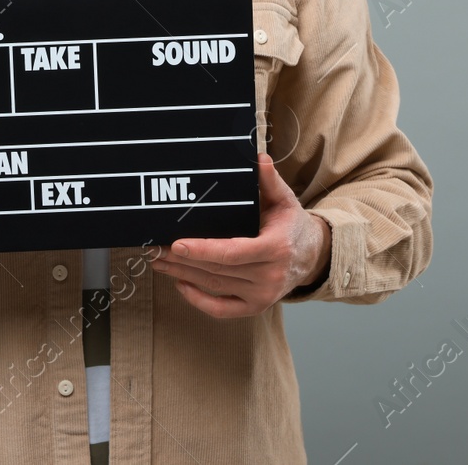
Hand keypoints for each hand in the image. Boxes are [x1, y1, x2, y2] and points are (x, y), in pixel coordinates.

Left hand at [150, 153, 330, 317]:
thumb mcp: (285, 200)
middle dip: (182, 260)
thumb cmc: (292, 225)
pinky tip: (180, 284)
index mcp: (275, 248)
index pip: (232, 252)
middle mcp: (269, 276)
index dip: (202, 250)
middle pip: (217, 270)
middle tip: (155, 248)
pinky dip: (198, 300)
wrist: (312, 256)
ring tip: (159, 261)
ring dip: (183, 275)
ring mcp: (263, 295)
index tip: (177, 243)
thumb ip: (270, 180)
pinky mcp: (256, 307)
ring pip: (215, 286)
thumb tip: (258, 158)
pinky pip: (222, 310)